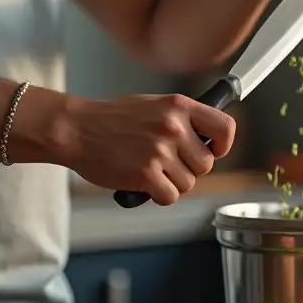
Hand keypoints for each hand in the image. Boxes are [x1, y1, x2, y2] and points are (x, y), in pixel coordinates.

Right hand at [63, 93, 235, 204]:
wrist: (77, 129)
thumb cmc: (111, 119)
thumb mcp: (153, 106)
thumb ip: (180, 119)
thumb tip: (205, 138)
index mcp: (179, 106)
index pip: (225, 127)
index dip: (223, 145)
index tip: (213, 151)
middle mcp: (173, 126)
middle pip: (206, 164)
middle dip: (188, 169)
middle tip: (166, 163)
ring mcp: (160, 150)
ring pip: (189, 183)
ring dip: (171, 182)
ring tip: (149, 169)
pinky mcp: (146, 173)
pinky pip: (170, 196)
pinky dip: (158, 195)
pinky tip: (143, 182)